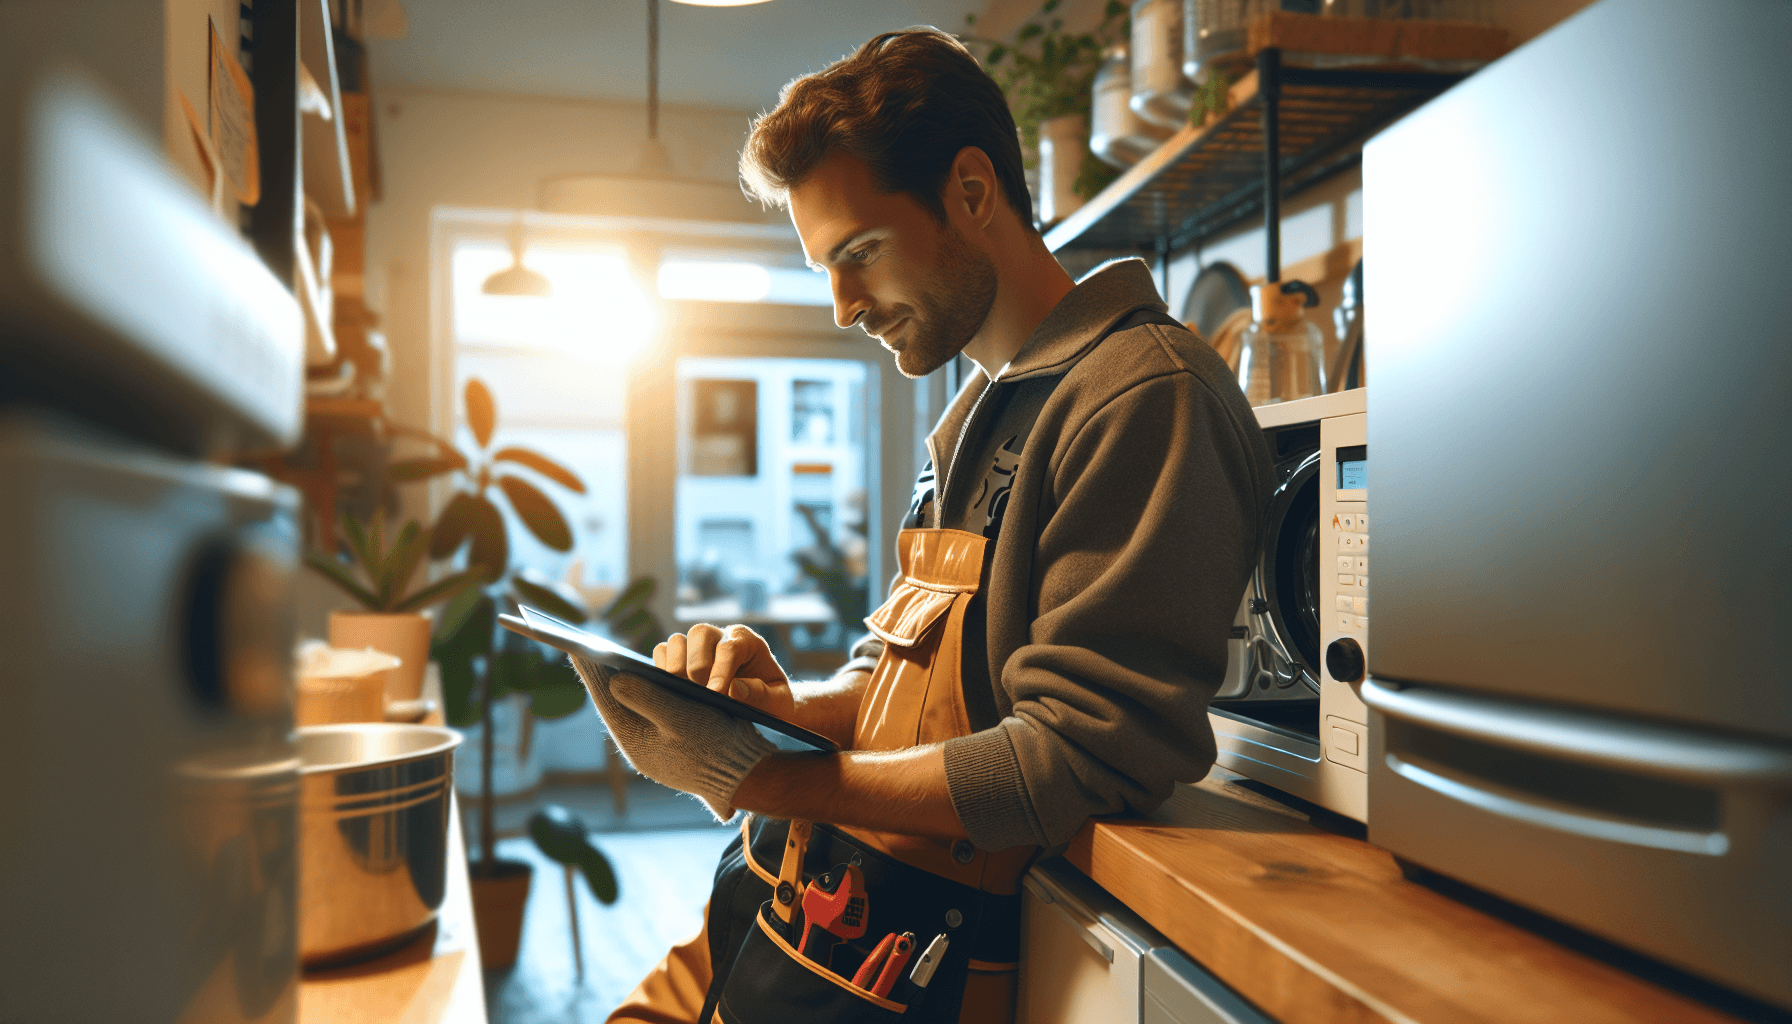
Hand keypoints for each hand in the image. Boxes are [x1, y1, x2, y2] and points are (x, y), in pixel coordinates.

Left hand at [569, 656, 772, 821]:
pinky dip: (641, 694)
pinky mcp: (670, 742)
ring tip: (607, 662)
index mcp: (636, 741)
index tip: (577, 649)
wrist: (744, 774)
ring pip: (630, 709)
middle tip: (585, 650)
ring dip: (621, 685)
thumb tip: (613, 680)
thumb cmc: (715, 746)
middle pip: (614, 704)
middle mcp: (640, 745)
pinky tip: (641, 680)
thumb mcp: (681, 718)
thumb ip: (646, 699)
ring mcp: (655, 745)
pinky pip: (647, 713)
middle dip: (601, 677)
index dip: (592, 673)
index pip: (606, 701)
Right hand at [656, 623, 794, 719]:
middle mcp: (720, 636)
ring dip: (676, 667)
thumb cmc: (771, 702)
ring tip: (684, 693)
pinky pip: (662, 652)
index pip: (729, 647)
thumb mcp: (777, 703)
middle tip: (701, 693)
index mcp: (747, 641)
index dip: (721, 670)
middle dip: (697, 664)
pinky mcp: (680, 656)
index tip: (715, 694)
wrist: (761, 703)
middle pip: (700, 633)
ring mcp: (697, 645)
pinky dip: (661, 668)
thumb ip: (762, 695)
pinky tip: (671, 690)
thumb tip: (734, 689)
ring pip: (677, 640)